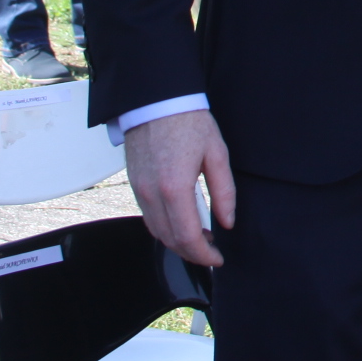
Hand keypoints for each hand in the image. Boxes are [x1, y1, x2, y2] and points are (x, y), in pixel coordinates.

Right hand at [123, 111, 235, 267]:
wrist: (157, 101)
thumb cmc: (188, 122)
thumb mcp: (217, 154)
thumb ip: (224, 192)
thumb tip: (227, 221)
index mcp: (175, 187)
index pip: (188, 237)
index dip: (204, 255)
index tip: (217, 259)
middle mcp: (152, 193)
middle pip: (170, 240)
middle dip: (192, 253)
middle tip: (211, 252)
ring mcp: (139, 190)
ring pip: (156, 232)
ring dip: (177, 243)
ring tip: (200, 239)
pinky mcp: (134, 184)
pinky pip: (148, 217)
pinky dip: (164, 228)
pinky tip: (181, 223)